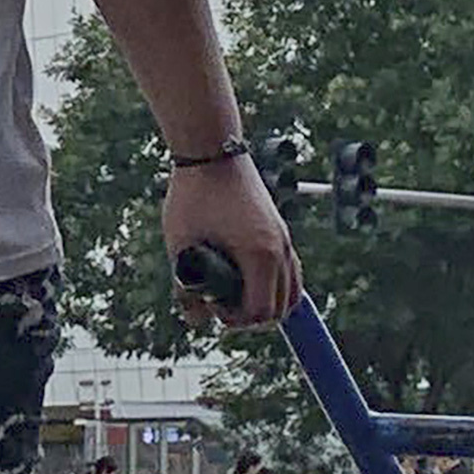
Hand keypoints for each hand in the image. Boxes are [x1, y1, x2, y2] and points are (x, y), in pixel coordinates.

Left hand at [167, 152, 301, 328]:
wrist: (212, 152)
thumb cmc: (194, 196)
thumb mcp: (181, 245)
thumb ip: (185, 287)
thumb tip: (196, 319)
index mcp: (259, 255)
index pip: (260, 313)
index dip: (234, 321)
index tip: (211, 307)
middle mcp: (280, 249)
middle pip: (281, 309)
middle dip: (251, 316)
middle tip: (221, 304)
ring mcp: (285, 239)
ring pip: (292, 293)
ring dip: (267, 302)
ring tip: (234, 295)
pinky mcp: (281, 230)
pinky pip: (292, 272)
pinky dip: (277, 286)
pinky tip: (249, 281)